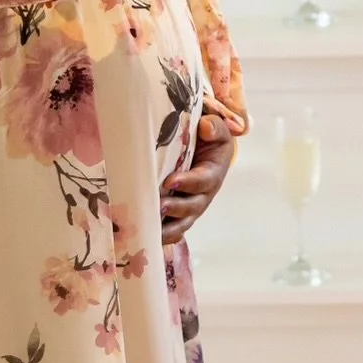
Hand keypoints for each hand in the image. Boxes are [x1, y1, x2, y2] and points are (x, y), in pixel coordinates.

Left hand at [161, 111, 234, 244]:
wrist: (204, 149)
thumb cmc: (208, 138)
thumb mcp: (215, 128)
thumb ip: (214, 125)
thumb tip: (205, 127)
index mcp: (214, 172)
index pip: (204, 180)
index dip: (189, 182)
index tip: (171, 181)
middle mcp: (204, 194)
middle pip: (193, 207)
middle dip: (176, 209)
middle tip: (159, 207)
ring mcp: (191, 206)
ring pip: (182, 222)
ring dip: (168, 228)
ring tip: (151, 227)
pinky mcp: (179, 214)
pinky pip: (173, 229)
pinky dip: (162, 235)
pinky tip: (147, 237)